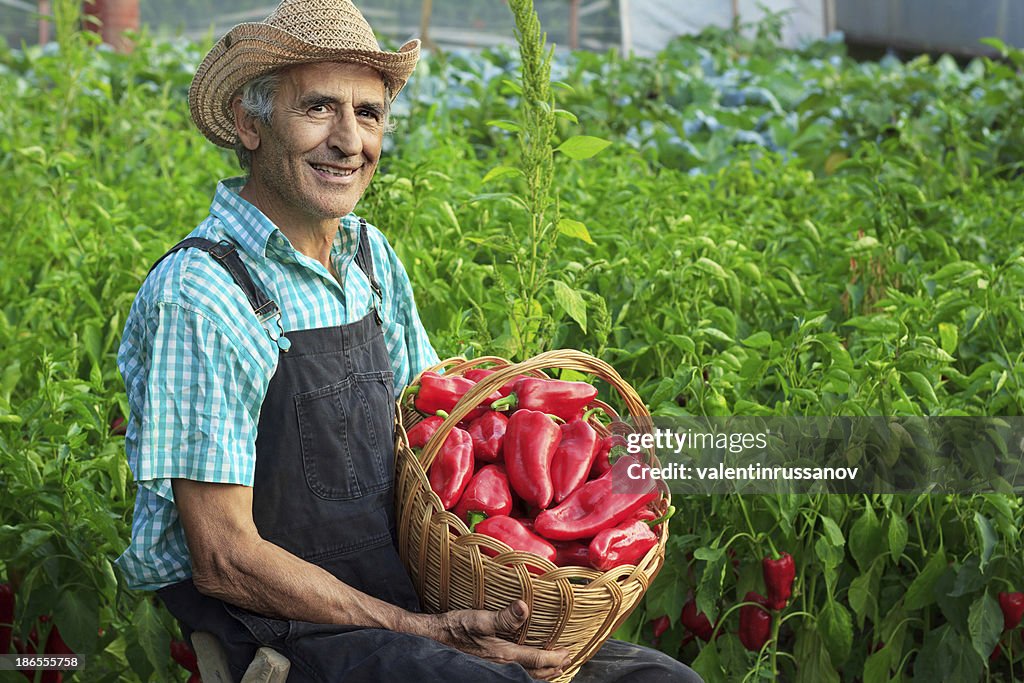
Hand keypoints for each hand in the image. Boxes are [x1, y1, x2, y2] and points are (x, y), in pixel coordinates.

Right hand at [427, 600, 570, 680]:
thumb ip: (504, 616)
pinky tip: (525, 666)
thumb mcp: (479, 619)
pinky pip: (514, 675)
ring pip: (525, 676)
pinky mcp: (487, 668)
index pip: (538, 660)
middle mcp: (502, 667)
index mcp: (504, 656)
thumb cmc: (454, 629)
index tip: (568, 652)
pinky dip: (527, 673)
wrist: (431, 640)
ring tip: (552, 667)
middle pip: (535, 673)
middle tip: (567, 660)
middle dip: (553, 667)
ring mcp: (494, 670)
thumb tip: (524, 607)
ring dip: (542, 672)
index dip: (555, 657)